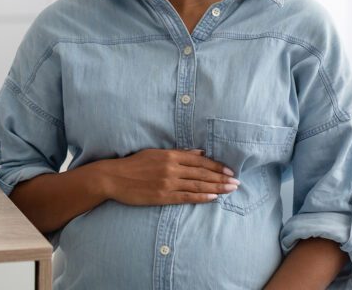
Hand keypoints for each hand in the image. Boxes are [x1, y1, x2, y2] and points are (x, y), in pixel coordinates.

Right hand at [98, 149, 239, 205]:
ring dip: (216, 187)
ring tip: (231, 190)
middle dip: (221, 178)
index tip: (229, 171)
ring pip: (197, 185)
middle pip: (202, 173)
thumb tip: (199, 152)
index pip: (199, 161)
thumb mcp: (155, 153)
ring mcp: (168, 183)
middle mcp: (171, 168)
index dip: (216, 166)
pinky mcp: (163, 196)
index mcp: (170, 156)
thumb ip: (178, 153)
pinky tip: (213, 197)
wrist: (114, 178)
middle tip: (237, 182)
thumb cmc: (133, 164)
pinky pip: (186, 197)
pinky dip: (201, 196)